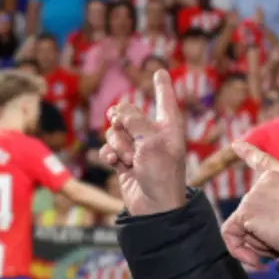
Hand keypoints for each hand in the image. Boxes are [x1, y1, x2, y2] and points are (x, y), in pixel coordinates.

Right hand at [100, 70, 187, 216]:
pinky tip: (117, 164)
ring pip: (115, 131)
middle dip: (122, 124)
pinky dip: (110, 155)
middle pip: (127, 114)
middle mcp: (154, 134)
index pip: (164, 98)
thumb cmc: (161, 173)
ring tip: (131, 160)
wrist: (154, 207)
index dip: (161, 85)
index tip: (160, 71)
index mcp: (169, 125)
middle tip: (126, 134)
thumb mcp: (151, 141)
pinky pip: (109, 148)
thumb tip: (118, 109)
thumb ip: (134, 119)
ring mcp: (138, 148)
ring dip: (119, 145)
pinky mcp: (124, 161)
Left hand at [219, 141, 278, 264]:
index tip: (236, 144)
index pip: (263, 162)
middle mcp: (269, 180)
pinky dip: (238, 250)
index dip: (248, 152)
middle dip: (262, 232)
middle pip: (252, 210)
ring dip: (258, 243)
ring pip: (244, 225)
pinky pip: (231, 234)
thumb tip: (263, 231)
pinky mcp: (246, 211)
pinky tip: (255, 261)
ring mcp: (255, 194)